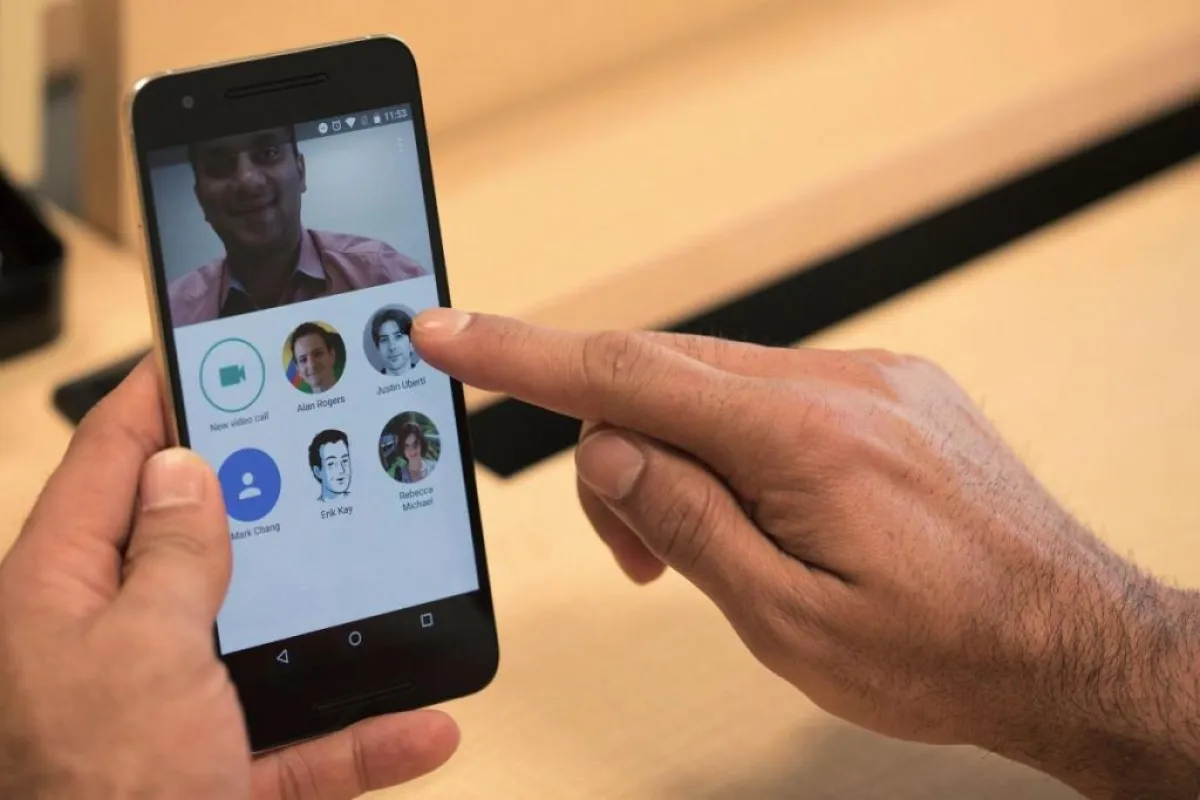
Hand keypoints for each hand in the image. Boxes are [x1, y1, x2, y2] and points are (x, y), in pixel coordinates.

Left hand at [0, 358, 458, 798]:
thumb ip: (170, 556)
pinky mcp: (214, 775)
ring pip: (260, 641)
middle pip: (196, 543)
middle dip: (264, 498)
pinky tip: (424, 726)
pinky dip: (360, 736)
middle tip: (321, 444)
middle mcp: (108, 646)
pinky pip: (297, 743)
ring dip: (333, 621)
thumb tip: (180, 470)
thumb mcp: (139, 652)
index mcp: (60, 597)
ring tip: (385, 570)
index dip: (158, 396)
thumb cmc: (95, 796)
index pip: (109, 461)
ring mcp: (166, 712)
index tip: (208, 349)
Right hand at [413, 310, 1199, 799]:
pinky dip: (731, 444)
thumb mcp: (789, 624)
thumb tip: (604, 448)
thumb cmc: (945, 655)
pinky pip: (769, 392)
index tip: (448, 332)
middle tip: (635, 555)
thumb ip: (687, 524)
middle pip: (662, 375)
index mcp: (805, 440)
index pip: (625, 374)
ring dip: (678, 455)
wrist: (1074, 645)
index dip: (520, 352)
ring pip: (714, 384)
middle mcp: (837, 385)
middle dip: (615, 452)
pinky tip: (759, 510)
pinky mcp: (888, 392)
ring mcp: (869, 381)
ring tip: (708, 549)